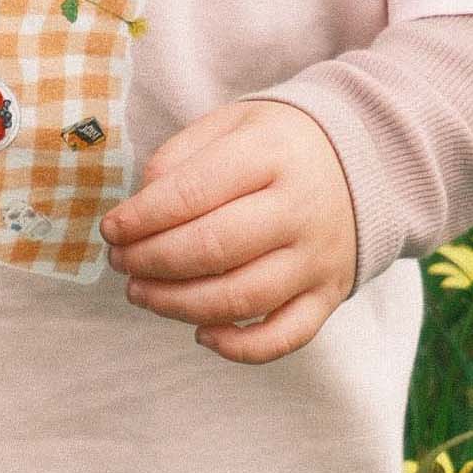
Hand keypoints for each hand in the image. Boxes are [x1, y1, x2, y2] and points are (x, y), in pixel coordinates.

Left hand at [96, 99, 357, 362]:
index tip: (111, 230)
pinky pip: (285, 336)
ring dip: (178, 305)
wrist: (361, 161)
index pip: (193, 193)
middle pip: (213, 249)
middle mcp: (301, 208)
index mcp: (272, 155)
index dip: (142, 218)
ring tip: (140, 293)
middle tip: (121, 262)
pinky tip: (200, 334)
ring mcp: (318, 257)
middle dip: (151, 262)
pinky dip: (239, 347)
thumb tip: (138, 211)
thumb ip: (179, 159)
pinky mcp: (329, 294)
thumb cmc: (274, 146)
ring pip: (241, 299)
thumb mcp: (229, 125)